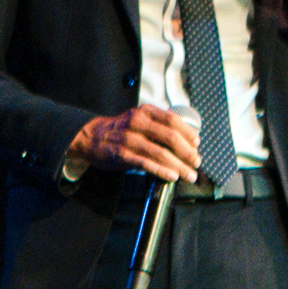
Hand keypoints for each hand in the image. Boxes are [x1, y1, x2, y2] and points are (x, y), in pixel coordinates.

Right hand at [69, 105, 200, 183]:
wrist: (90, 138)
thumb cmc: (120, 131)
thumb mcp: (138, 119)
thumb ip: (159, 124)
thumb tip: (187, 137)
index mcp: (144, 112)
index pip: (173, 120)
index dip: (188, 133)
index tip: (197, 144)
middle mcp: (137, 123)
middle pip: (170, 137)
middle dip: (187, 153)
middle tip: (196, 163)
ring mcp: (128, 139)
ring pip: (160, 153)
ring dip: (179, 166)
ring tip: (189, 174)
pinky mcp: (121, 155)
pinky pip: (146, 164)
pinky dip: (162, 171)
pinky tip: (172, 176)